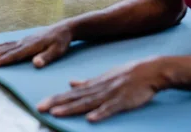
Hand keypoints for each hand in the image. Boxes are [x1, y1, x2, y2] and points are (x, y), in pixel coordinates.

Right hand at [0, 24, 72, 67]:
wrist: (63, 29)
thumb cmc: (61, 42)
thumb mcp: (58, 51)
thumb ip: (46, 57)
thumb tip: (35, 63)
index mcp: (31, 46)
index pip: (13, 55)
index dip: (1, 61)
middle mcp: (23, 43)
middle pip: (3, 51)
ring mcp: (21, 41)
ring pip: (1, 47)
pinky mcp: (21, 40)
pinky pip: (5, 44)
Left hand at [37, 58, 167, 122]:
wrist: (151, 70)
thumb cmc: (128, 74)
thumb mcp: (105, 76)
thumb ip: (88, 82)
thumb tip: (71, 83)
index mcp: (94, 84)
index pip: (71, 93)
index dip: (55, 98)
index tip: (41, 103)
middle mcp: (99, 88)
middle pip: (74, 98)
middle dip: (56, 104)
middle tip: (39, 108)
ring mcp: (111, 94)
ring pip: (88, 103)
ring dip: (72, 109)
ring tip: (56, 113)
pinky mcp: (123, 101)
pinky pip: (110, 109)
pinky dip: (100, 114)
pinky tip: (90, 119)